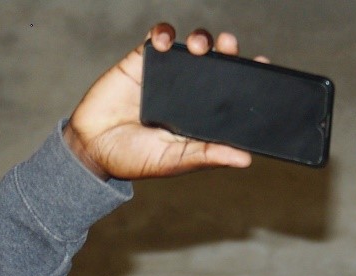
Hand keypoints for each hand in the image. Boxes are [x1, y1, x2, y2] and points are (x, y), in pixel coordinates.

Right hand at [62, 23, 257, 180]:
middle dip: (228, 50)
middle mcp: (189, 92)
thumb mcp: (176, 161)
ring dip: (200, 39)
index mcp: (203, 115)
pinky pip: (157, 39)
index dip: (248, 76)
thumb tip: (246, 159)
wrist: (93, 148)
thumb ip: (208, 155)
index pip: (232, 92)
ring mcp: (167, 75)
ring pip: (191, 46)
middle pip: (217, 63)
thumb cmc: (137, 159)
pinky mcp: (142, 62)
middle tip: (230, 46)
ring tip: (200, 47)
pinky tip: (163, 42)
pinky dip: (163, 34)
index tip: (263, 64)